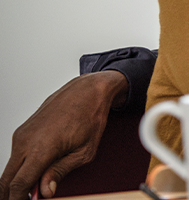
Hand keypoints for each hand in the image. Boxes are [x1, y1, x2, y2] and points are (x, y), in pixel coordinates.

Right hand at [0, 71, 127, 199]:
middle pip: (7, 179)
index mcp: (41, 149)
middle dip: (12, 194)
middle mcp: (25, 141)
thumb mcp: (84, 152)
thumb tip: (44, 192)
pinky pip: (16, 156)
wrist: (87, 91)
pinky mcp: (22, 131)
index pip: (19, 184)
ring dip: (18, 180)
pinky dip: (21, 168)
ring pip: (10, 168)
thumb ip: (60, 172)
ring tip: (37, 187)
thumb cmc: (90, 117)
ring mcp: (21, 135)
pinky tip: (37, 170)